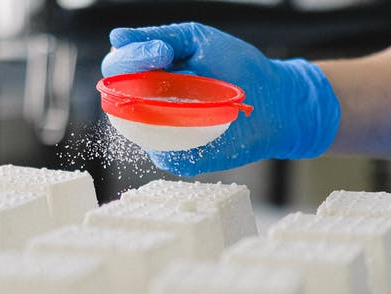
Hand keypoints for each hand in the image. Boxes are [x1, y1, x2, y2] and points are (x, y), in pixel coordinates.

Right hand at [101, 22, 339, 176]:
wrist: (274, 100)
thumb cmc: (236, 67)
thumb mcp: (196, 39)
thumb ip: (158, 37)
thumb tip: (117, 36)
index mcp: (149, 75)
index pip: (117, 68)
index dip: (128, 58)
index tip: (161, 51)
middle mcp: (149, 106)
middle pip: (116, 99)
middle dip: (132, 83)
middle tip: (165, 67)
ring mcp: (164, 134)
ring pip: (136, 129)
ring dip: (154, 111)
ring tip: (191, 97)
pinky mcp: (182, 158)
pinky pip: (164, 154)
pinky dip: (177, 139)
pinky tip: (201, 123)